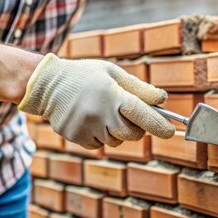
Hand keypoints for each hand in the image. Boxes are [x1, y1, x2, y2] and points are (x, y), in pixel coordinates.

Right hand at [18, 54, 174, 148]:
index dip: (160, 125)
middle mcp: (100, 113)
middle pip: (133, 134)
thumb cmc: (85, 75)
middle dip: (138, 128)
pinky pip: (98, 144)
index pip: (143, 115)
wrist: (46, 84)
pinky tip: (90, 118)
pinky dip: (100, 135)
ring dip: (117, 130)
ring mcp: (86, 127)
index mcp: (112, 95)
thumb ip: (139, 88)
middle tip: (129, 114)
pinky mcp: (75, 137)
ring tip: (103, 111)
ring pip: (115, 140)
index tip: (170, 131)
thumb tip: (162, 100)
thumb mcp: (113, 73)